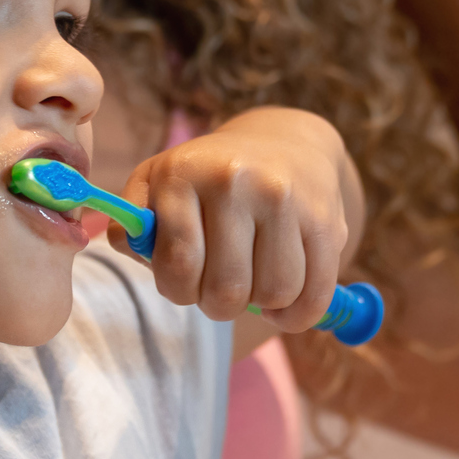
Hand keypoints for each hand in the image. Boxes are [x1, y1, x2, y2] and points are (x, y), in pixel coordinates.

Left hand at [117, 107, 363, 330]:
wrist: (283, 143)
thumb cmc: (206, 178)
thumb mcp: (157, 183)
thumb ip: (131, 223)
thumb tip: (134, 251)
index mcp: (183, 174)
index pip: (177, 266)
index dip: (178, 290)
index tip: (184, 283)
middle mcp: (235, 180)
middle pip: (226, 290)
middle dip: (217, 303)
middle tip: (218, 286)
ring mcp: (284, 199)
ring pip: (273, 294)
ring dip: (260, 306)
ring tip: (251, 282)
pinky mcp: (327, 220)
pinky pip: (314, 297)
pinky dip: (296, 315)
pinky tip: (283, 299)